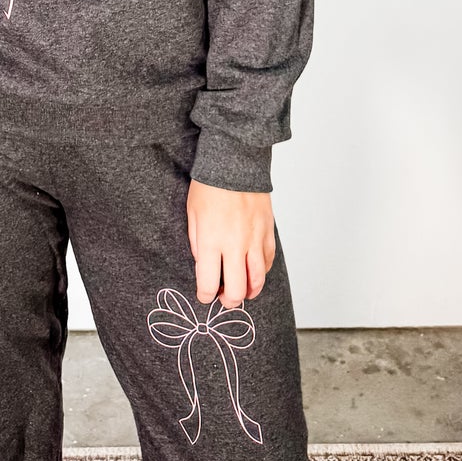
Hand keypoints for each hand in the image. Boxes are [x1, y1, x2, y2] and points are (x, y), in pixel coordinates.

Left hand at [187, 179, 274, 309]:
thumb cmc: (209, 185)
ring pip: (258, 280)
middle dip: (229, 301)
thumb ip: (197, 243)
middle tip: (224, 298)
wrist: (236, 160)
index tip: (204, 295)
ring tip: (242, 291)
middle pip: (237, 290)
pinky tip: (254, 271)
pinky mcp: (268, 231)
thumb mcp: (192, 213)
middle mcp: (235, 243)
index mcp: (212, 240)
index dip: (205, 296)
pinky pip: (268, 261)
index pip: (209, 283)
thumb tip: (204, 265)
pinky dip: (262, 272)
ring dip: (249, 291)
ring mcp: (255, 238)